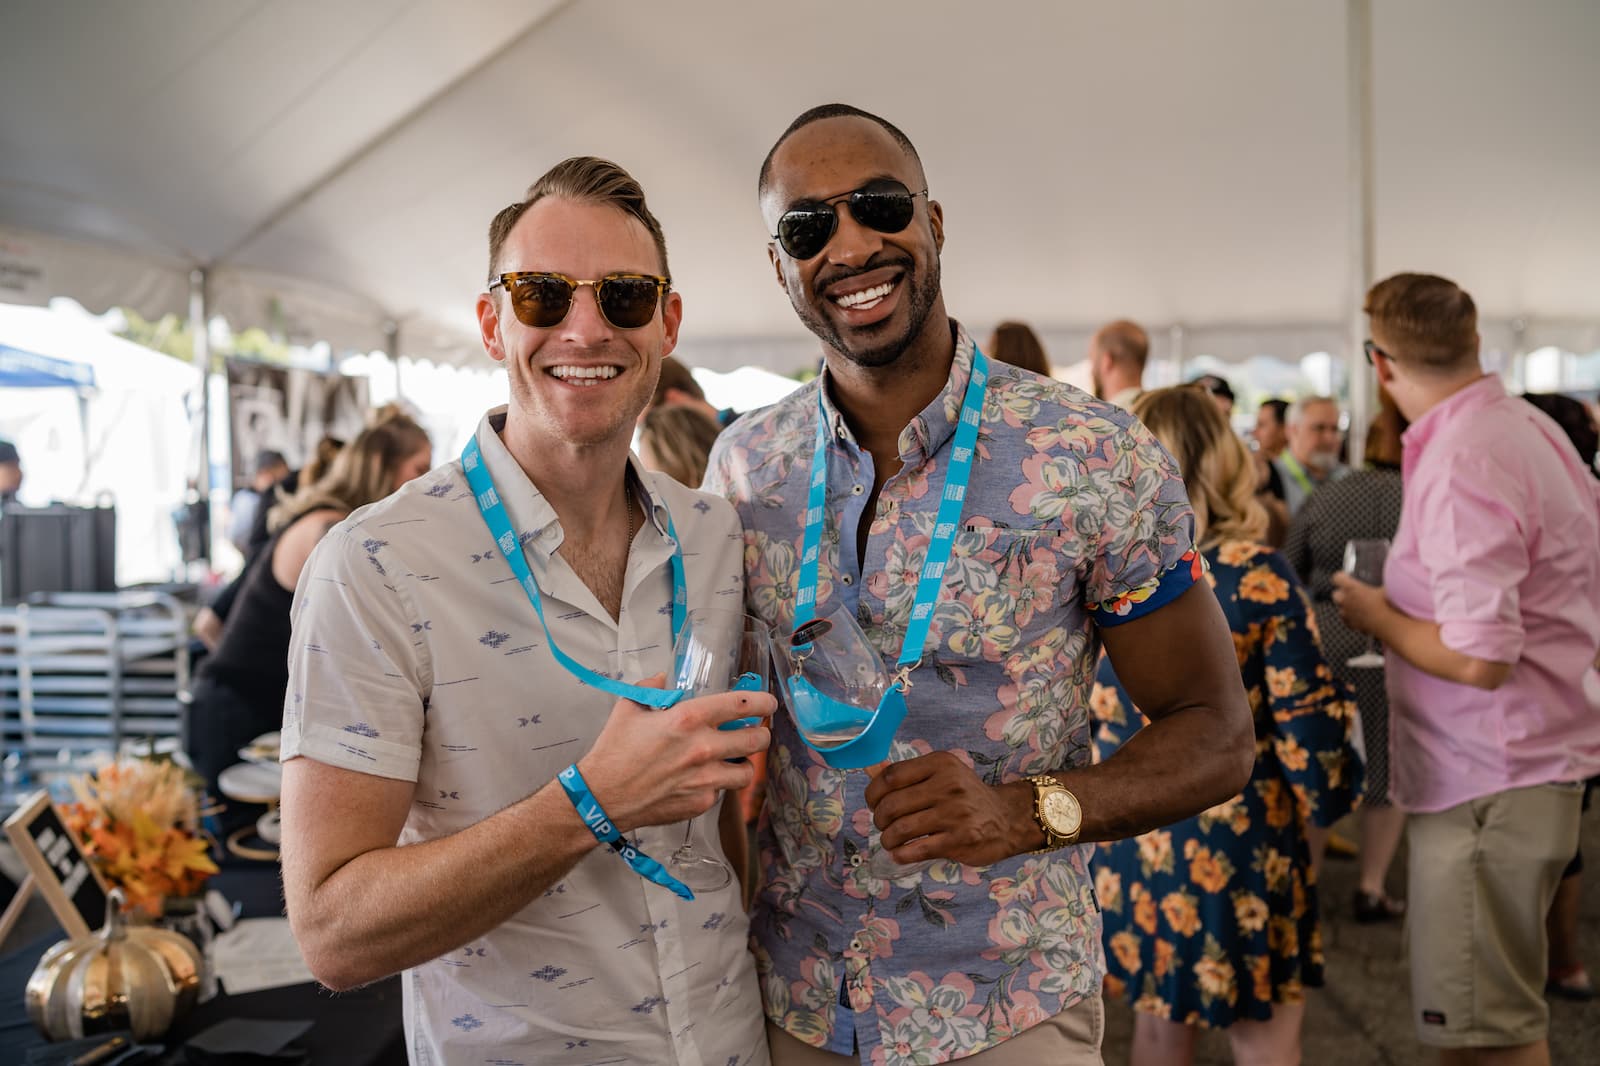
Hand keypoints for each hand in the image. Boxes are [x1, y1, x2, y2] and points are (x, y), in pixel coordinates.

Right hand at [577, 675, 774, 834]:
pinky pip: (722, 792)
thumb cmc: (614, 751)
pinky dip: (718, 785)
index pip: (742, 705)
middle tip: (754, 732)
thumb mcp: (629, 709)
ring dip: (744, 763)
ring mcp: (705, 779)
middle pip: (757, 739)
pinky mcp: (701, 802)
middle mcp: (704, 748)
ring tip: (735, 759)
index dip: (763, 702)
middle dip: (760, 733)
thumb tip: (663, 679)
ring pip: (748, 771)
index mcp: (689, 719)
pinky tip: (703, 780)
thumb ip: (651, 689)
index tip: (768, 703)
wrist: (602, 797)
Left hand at [863, 751, 1036, 865]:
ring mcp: (955, 814)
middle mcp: (948, 785)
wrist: (1008, 818)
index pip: (891, 776)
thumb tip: (869, 768)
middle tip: (883, 825)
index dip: (873, 793)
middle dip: (879, 819)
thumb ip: (907, 774)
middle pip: (892, 805)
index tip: (873, 803)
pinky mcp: (960, 840)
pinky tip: (901, 853)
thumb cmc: (967, 795)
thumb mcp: (942, 774)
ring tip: (891, 841)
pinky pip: (917, 850)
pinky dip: (901, 854)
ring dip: (888, 839)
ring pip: (901, 829)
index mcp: (940, 764)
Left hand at [1331, 571, 1386, 635]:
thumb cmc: (1390, 603)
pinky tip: (1362, 616)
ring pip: (1340, 608)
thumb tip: (1384, 577)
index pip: (1337, 578)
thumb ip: (1380, 580)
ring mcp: (1348, 614)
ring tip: (1359, 605)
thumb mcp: (1387, 585)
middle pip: (1336, 594)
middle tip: (1353, 592)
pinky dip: (1352, 618)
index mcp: (1352, 588)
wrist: (1393, 624)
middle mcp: (1346, 601)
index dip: (1342, 576)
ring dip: (1346, 606)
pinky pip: (1347, 620)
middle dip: (1342, 592)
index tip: (1347, 576)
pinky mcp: (1353, 625)